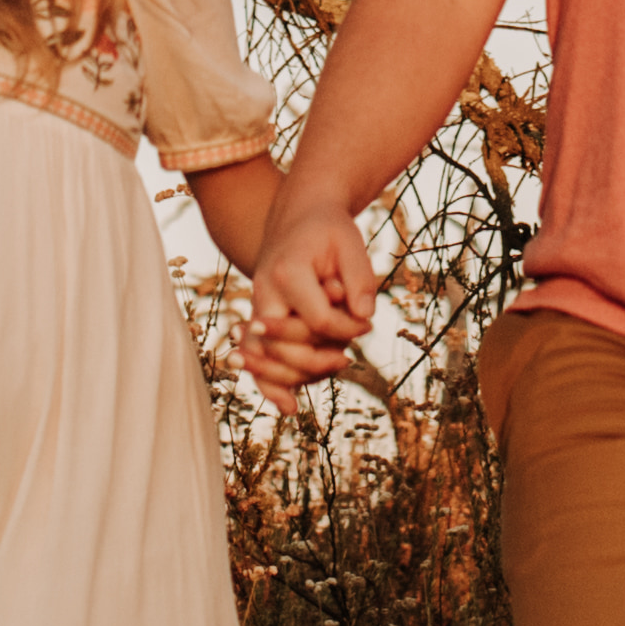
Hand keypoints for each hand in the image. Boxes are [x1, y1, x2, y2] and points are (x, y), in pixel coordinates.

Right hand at [230, 195, 379, 398]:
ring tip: (332, 370)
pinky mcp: (259, 320)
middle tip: (348, 356)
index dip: (346, 331)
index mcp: (287, 272)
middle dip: (322, 359)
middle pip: (287, 348)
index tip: (366, 324)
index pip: (317, 321)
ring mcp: (257, 308)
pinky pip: (259, 358)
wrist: (297, 217)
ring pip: (269, 359)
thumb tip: (364, 318)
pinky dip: (270, 384)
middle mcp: (265, 294)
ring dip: (300, 375)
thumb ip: (361, 279)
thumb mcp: (350, 243)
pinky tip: (289, 408)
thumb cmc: (328, 230)